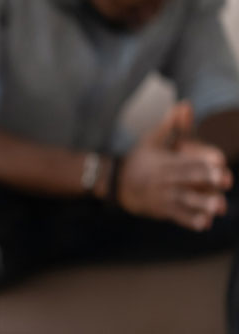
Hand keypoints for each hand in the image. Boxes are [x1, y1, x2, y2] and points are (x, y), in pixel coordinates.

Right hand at [119, 102, 233, 230]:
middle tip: (225, 180)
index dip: (201, 159)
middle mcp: (164, 179)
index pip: (184, 159)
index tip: (219, 160)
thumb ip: (171, 125)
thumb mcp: (151, 140)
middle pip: (187, 178)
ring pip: (185, 200)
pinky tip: (205, 224)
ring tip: (219, 206)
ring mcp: (163, 196)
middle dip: (206, 180)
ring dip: (202, 204)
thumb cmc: (139, 160)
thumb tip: (185, 104)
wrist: (115, 184)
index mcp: (164, 161)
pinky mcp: (162, 210)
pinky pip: (177, 216)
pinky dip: (190, 221)